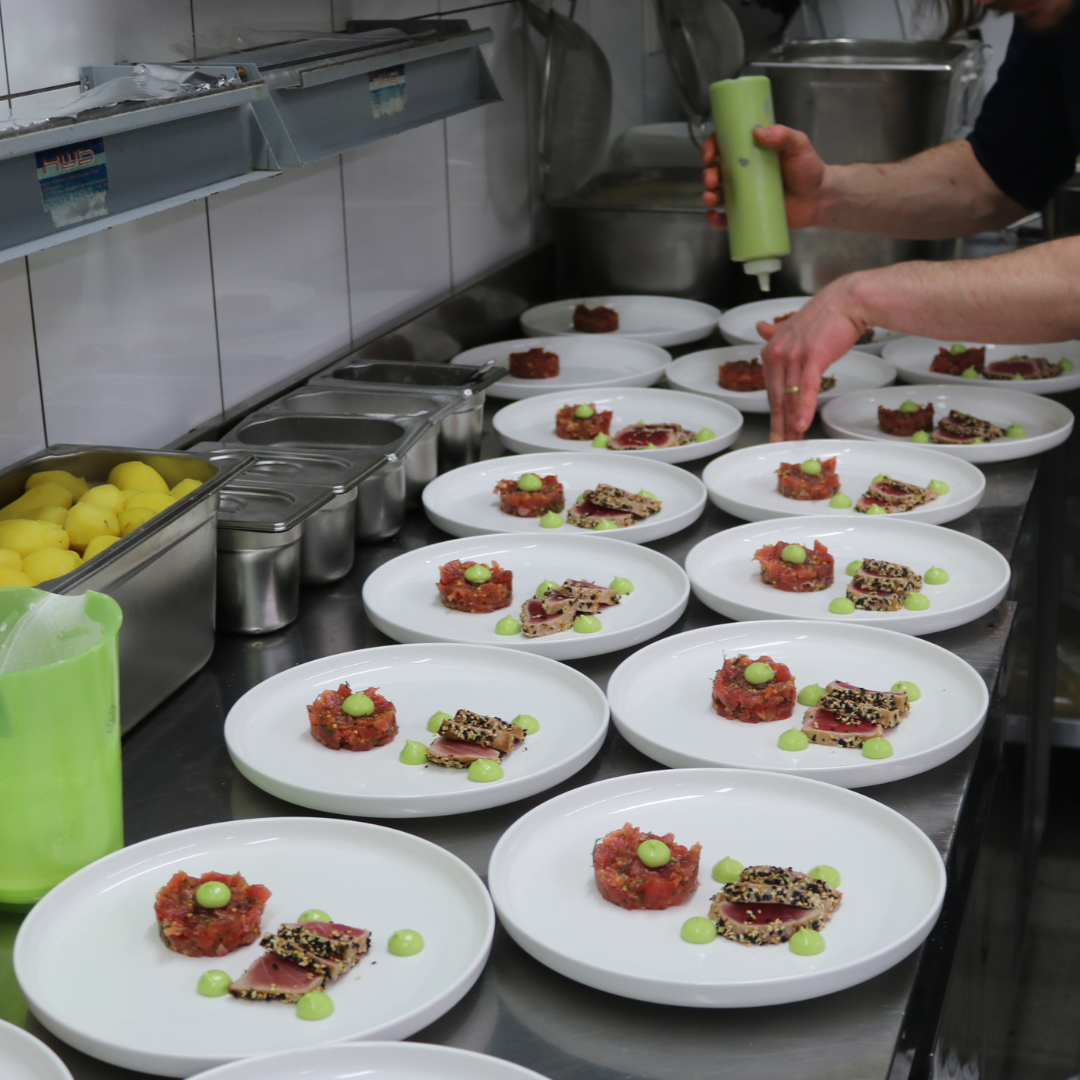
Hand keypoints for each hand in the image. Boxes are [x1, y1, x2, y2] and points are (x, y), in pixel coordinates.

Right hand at [701, 126, 828, 230]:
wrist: (819, 198)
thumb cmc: (808, 169)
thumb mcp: (799, 145)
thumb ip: (783, 135)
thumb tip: (758, 133)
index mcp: (751, 151)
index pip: (724, 145)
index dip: (711, 147)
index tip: (710, 154)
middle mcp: (743, 172)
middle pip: (716, 171)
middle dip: (708, 174)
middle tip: (711, 179)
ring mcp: (744, 194)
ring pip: (718, 194)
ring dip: (708, 196)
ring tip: (711, 198)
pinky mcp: (748, 214)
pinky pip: (726, 218)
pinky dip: (716, 219)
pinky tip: (713, 217)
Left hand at [757, 282, 870, 441]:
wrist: (847, 302)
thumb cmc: (824, 316)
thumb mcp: (791, 325)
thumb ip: (775, 332)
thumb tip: (760, 327)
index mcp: (771, 349)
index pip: (770, 389)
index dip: (773, 412)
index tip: (774, 430)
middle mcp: (778, 353)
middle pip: (777, 397)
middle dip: (779, 424)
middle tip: (779, 443)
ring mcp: (794, 356)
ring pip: (790, 396)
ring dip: (791, 422)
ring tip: (792, 441)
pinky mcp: (812, 358)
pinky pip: (806, 389)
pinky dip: (803, 408)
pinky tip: (801, 424)